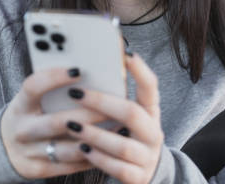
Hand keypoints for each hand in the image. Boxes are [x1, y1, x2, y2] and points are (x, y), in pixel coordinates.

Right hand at [0, 67, 105, 178]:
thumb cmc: (28, 115)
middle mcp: (22, 129)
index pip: (33, 87)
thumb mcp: (31, 100)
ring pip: (68, 148)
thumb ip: (51, 89)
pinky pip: (71, 165)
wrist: (4, 147)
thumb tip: (86, 71)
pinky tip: (109, 146)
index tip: (78, 70)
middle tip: (115, 105)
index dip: (54, 77)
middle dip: (89, 113)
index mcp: (20, 105)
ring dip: (96, 139)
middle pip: (58, 122)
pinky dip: (92, 156)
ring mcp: (29, 152)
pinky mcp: (38, 169)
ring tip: (120, 128)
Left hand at [64, 53, 163, 183]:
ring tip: (71, 126)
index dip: (140, 70)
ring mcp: (147, 156)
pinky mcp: (138, 177)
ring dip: (95, 134)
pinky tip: (82, 149)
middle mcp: (153, 132)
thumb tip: (82, 70)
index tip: (125, 53)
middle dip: (102, 103)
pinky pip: (118, 168)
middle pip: (132, 113)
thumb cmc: (124, 134)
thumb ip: (113, 97)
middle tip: (76, 94)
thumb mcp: (124, 115)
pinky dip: (98, 158)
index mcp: (150, 111)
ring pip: (122, 145)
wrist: (141, 172)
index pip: (150, 86)